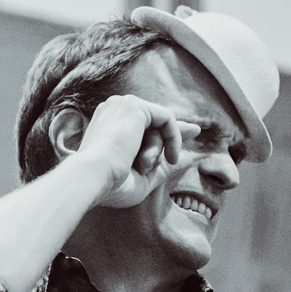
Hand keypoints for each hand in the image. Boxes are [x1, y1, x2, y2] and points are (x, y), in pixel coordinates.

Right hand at [67, 94, 199, 207]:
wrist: (93, 178)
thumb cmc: (111, 185)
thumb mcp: (142, 178)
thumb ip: (163, 166)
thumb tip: (189, 158)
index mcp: (107, 126)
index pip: (142, 124)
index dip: (165, 131)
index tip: (184, 137)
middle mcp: (113, 111)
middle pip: (153, 121)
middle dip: (173, 132)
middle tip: (197, 131)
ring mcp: (122, 106)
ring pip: (158, 125)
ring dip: (159, 150)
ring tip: (145, 167)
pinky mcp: (135, 106)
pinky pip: (167, 118)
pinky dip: (173, 138)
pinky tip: (171, 156)